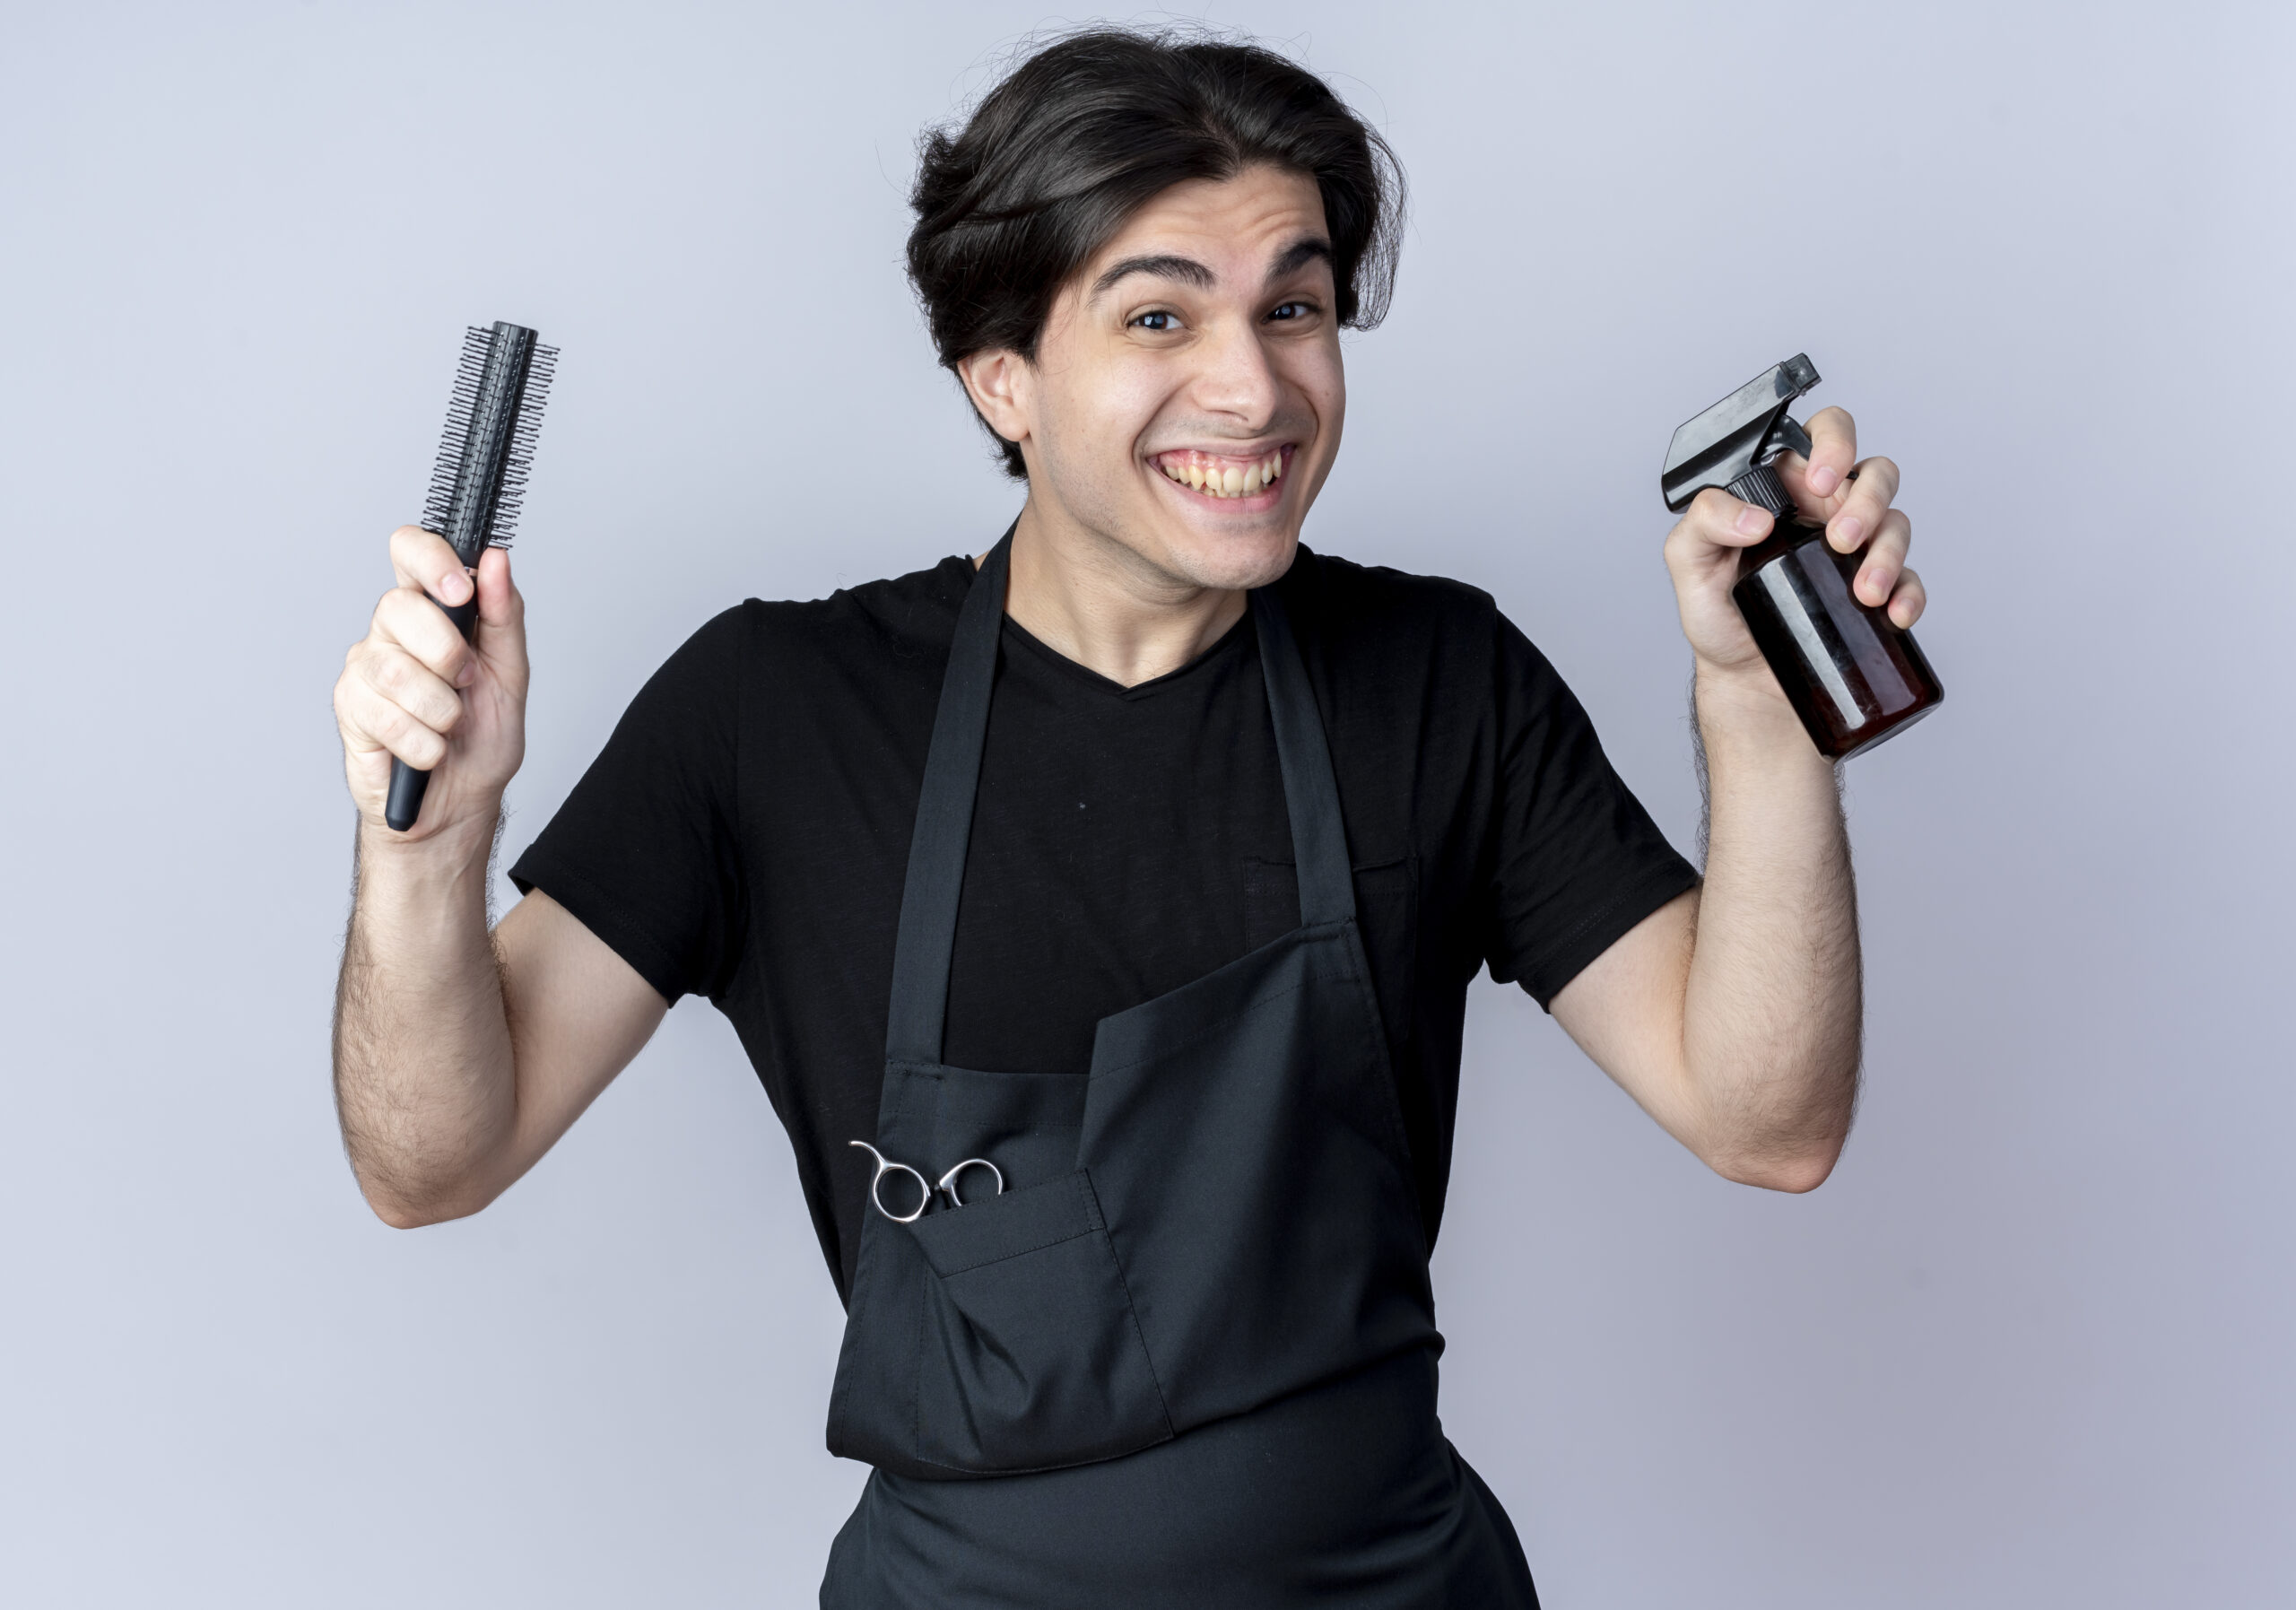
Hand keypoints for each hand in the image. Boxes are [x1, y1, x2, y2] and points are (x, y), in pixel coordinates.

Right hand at [334, 528, 527, 838]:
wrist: (460, 802)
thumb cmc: (482, 736)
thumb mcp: (511, 673)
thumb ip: (505, 615)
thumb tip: (495, 559)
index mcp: (431, 609)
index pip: (409, 550)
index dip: (429, 559)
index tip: (461, 590)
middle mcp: (391, 630)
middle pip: (397, 606)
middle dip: (447, 654)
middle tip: (465, 683)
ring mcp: (365, 667)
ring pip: (396, 670)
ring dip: (441, 710)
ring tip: (450, 725)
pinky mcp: (350, 708)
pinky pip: (387, 716)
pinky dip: (424, 743)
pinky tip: (429, 751)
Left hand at [1662, 405, 1926, 688]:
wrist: (1741, 679)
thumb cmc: (1718, 613)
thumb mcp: (1689, 562)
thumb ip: (1704, 522)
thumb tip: (1754, 517)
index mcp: (1785, 489)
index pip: (1824, 437)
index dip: (1834, 443)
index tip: (1820, 479)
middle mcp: (1826, 511)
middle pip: (1873, 476)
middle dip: (1866, 503)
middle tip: (1839, 540)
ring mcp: (1856, 549)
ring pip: (1896, 523)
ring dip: (1888, 552)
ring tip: (1864, 591)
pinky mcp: (1876, 589)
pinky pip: (1911, 579)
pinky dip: (1910, 592)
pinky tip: (1893, 611)